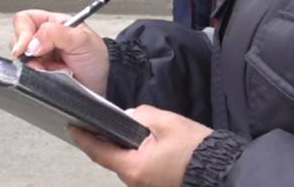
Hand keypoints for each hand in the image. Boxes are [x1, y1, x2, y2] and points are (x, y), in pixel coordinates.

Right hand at [9, 9, 109, 95]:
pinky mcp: (41, 73)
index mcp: (52, 23)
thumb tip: (32, 42)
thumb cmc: (97, 57)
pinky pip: (28, 74)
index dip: (22, 32)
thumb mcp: (81, 39)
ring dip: (33, 66)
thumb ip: (55, 34)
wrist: (105, 83)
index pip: (25, 20)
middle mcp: (43, 38)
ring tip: (51, 69)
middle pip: (17, 39)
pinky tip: (50, 75)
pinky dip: (36, 76)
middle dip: (26, 52)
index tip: (26, 47)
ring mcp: (41, 56)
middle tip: (39, 60)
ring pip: (21, 59)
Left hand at [70, 106, 212, 186]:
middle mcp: (136, 180)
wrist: (220, 168)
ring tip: (123, 128)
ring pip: (126, 163)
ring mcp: (146, 184)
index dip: (84, 138)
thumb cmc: (195, 149)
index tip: (73, 127)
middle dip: (105, 140)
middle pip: (111, 158)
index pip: (99, 152)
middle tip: (98, 122)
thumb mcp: (165, 122)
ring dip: (122, 147)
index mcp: (134, 167)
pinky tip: (141, 141)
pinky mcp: (156, 183)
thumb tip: (128, 116)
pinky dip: (135, 154)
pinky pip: (138, 167)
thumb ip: (140, 115)